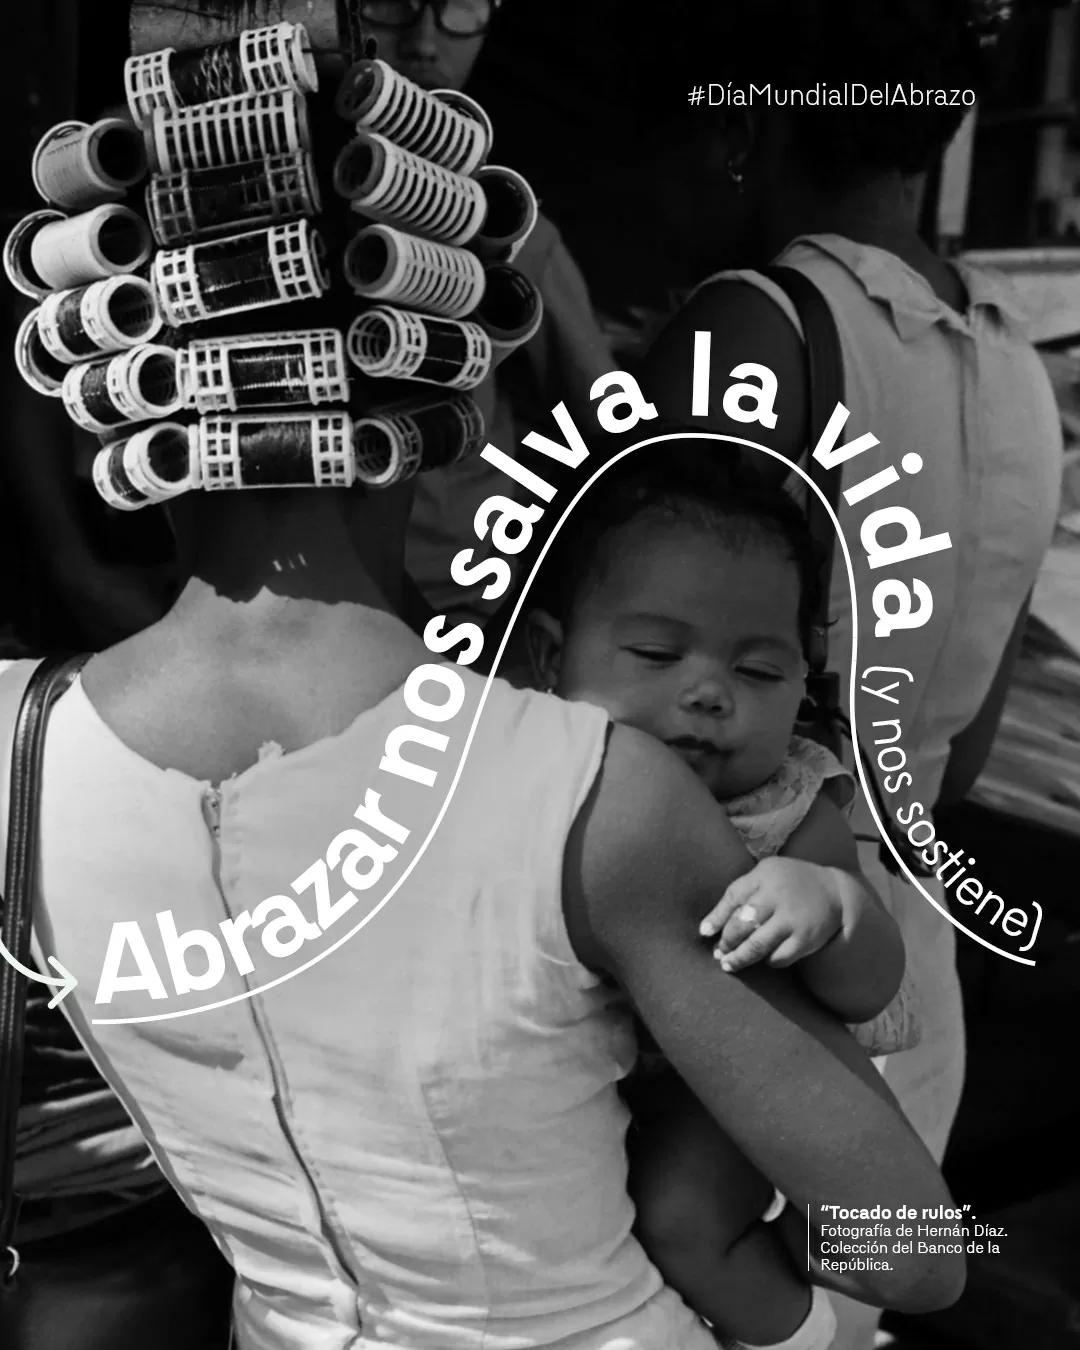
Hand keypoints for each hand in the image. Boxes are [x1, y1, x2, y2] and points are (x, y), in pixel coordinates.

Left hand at [698, 858, 846, 972]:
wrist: (834, 890)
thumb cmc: (789, 883)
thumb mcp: (766, 874)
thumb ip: (741, 892)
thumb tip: (708, 926)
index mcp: (765, 875)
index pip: (733, 897)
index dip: (715, 917)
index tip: (704, 933)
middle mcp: (777, 896)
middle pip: (742, 924)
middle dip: (726, 942)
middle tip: (718, 953)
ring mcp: (792, 919)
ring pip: (757, 945)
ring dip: (740, 958)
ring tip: (729, 965)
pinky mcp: (806, 938)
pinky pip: (779, 957)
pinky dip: (769, 961)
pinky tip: (764, 959)